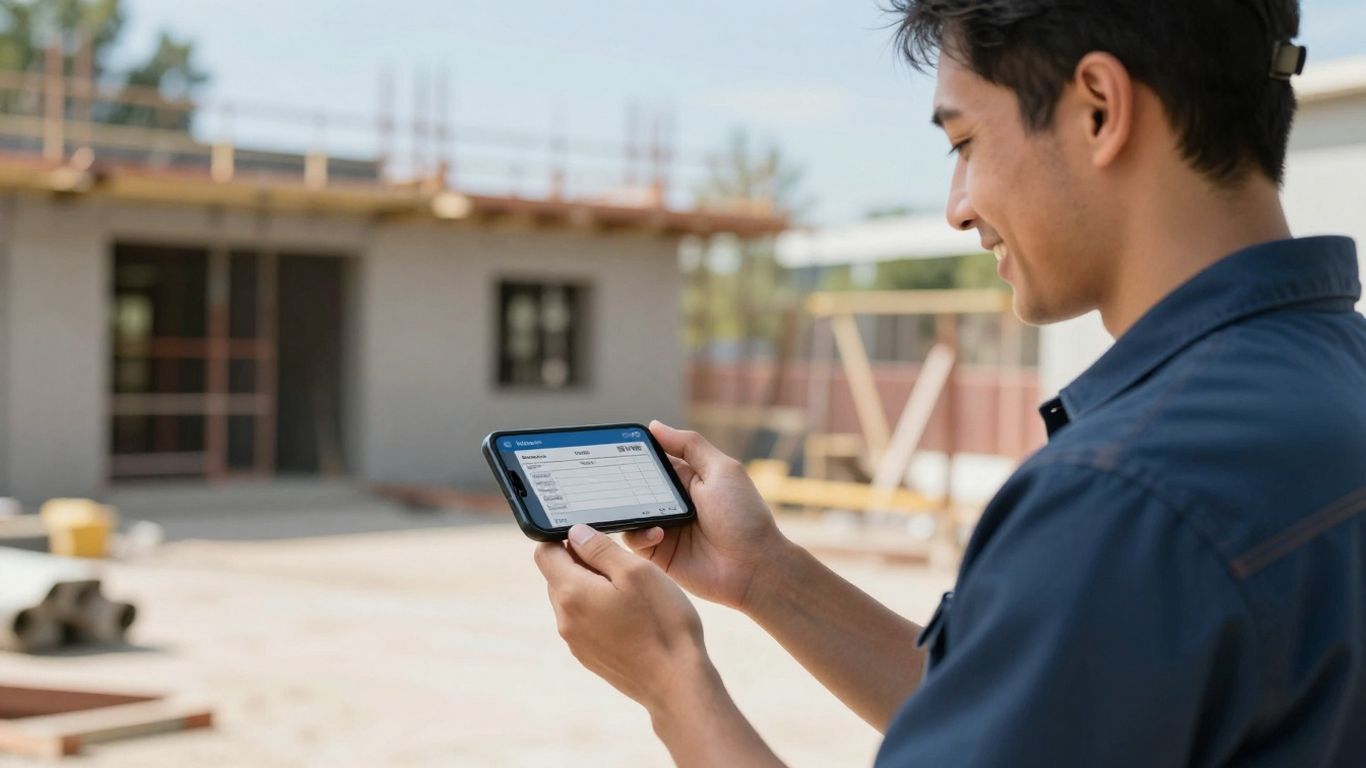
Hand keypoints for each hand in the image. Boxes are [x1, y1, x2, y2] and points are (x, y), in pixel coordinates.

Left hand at [534, 524, 712, 710]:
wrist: (676, 683)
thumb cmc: (662, 623)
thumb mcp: (636, 571)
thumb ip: (600, 548)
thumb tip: (575, 533)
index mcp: (571, 593)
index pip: (544, 552)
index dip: (566, 539)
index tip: (597, 542)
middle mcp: (565, 619)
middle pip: (558, 576)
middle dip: (583, 564)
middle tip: (622, 568)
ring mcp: (575, 642)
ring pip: (573, 599)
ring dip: (593, 588)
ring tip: (631, 596)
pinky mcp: (589, 656)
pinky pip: (585, 622)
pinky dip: (600, 612)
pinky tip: (632, 619)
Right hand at [622, 421, 792, 611]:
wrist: (755, 568)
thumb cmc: (744, 516)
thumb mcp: (722, 471)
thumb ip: (689, 446)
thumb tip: (655, 426)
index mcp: (688, 479)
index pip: (653, 461)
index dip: (634, 453)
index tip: (611, 445)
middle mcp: (672, 502)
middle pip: (636, 486)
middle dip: (624, 482)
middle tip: (609, 478)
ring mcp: (664, 528)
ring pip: (629, 512)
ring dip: (628, 508)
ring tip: (637, 508)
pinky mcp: (659, 554)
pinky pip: (634, 540)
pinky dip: (638, 534)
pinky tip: (658, 533)